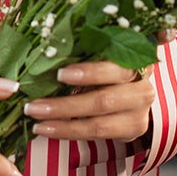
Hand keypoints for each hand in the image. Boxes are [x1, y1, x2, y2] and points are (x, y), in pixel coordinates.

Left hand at [21, 62, 154, 141]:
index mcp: (137, 58)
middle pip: (104, 99)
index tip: (59, 74)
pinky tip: (46, 128)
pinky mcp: (134, 128)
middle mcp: (143, 85)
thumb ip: (86, 49)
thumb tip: (50, 41)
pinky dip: (68, 132)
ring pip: (98, 121)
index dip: (89, 72)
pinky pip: (97, 134)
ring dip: (62, 122)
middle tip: (33, 103)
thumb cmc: (109, 68)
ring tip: (35, 117)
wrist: (133, 96)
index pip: (114, 66)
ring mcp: (141, 110)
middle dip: (65, 104)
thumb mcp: (103, 53)